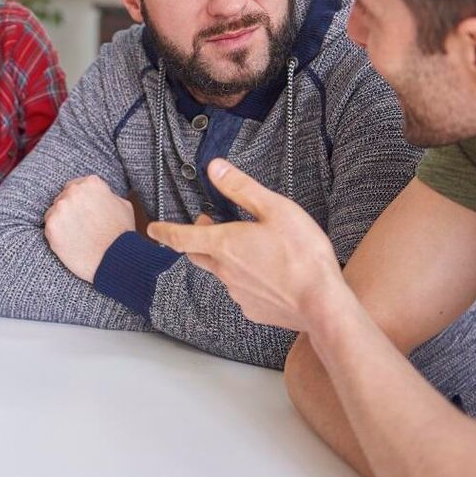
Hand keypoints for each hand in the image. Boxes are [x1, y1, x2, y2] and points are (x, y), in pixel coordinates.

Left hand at [44, 175, 134, 282]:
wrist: (116, 259)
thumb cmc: (122, 234)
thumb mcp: (124, 205)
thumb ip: (108, 195)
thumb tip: (101, 196)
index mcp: (91, 183)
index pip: (76, 186)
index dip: (80, 202)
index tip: (84, 213)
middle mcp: (74, 192)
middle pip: (64, 198)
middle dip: (70, 210)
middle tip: (80, 226)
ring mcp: (61, 209)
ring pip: (54, 212)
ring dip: (62, 222)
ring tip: (77, 236)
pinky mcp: (52, 227)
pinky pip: (49, 227)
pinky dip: (57, 235)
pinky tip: (71, 243)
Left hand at [147, 159, 344, 331]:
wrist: (322, 305)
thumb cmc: (302, 254)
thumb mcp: (275, 209)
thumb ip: (241, 188)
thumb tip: (214, 167)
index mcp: (224, 244)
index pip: (181, 237)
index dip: (164, 231)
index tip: (153, 228)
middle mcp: (223, 271)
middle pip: (197, 254)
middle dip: (195, 240)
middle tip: (207, 225)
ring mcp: (237, 293)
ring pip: (220, 272)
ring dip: (225, 258)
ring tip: (248, 246)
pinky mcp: (253, 309)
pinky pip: (241, 290)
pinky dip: (246, 278)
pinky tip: (267, 273)